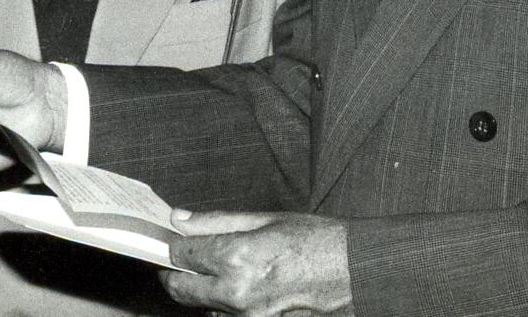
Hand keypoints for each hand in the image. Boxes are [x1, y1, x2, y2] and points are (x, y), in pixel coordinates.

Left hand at [162, 210, 352, 315]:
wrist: (357, 272)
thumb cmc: (317, 240)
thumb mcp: (265, 219)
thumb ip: (216, 221)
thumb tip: (179, 219)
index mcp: (236, 258)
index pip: (180, 255)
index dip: (170, 246)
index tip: (170, 240)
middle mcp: (237, 293)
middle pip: (181, 290)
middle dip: (174, 274)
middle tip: (179, 260)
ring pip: (204, 308)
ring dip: (202, 292)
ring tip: (218, 272)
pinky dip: (225, 306)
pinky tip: (240, 288)